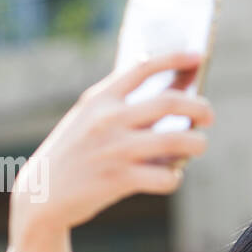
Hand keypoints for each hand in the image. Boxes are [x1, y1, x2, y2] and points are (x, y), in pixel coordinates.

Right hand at [8, 50, 214, 241]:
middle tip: (209, 115)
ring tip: (199, 145)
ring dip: (198, 143)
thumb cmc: (76, 153)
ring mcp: (114, 149)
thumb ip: (123, 105)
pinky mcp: (119, 179)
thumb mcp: (89, 119)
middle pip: (170, 102)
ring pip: (177, 141)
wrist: (41, 194)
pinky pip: (166, 177)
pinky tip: (170, 176)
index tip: (199, 56)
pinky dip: (175, 177)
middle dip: (200, 107)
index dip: (174, 58)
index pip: (142, 67)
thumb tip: (174, 93)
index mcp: (99, 99)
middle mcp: (107, 119)